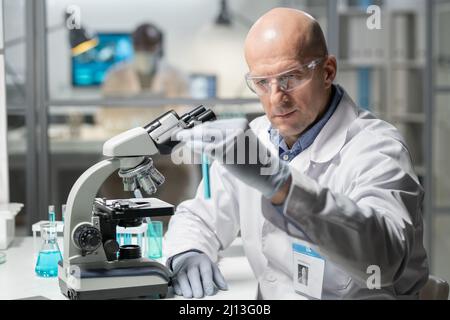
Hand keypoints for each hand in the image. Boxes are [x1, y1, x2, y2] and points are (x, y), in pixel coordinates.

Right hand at [171, 251, 227, 298]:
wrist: (189, 257)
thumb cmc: (202, 266)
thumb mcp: (212, 268)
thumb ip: (218, 278)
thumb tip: (224, 287)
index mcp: (203, 262)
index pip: (206, 272)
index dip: (207, 282)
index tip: (210, 292)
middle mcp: (192, 264)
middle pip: (193, 274)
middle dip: (196, 285)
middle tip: (199, 295)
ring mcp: (182, 269)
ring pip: (182, 277)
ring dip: (186, 287)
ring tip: (190, 295)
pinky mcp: (175, 275)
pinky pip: (175, 281)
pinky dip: (177, 287)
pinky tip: (181, 292)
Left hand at [175, 118, 290, 198]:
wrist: (267, 171)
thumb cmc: (253, 158)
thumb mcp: (241, 141)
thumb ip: (223, 136)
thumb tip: (202, 135)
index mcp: (239, 123)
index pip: (214, 124)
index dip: (200, 127)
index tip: (190, 129)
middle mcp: (234, 128)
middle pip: (207, 128)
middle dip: (192, 132)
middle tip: (179, 133)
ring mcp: (229, 140)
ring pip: (204, 137)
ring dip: (191, 138)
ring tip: (182, 138)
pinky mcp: (224, 152)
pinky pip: (205, 148)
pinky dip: (196, 146)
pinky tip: (190, 145)